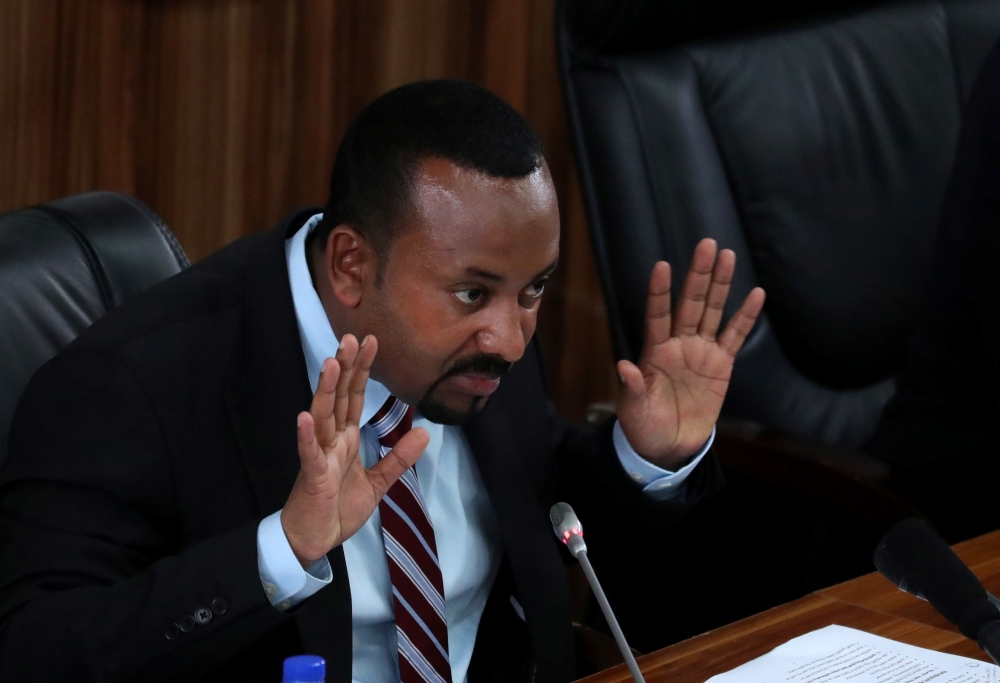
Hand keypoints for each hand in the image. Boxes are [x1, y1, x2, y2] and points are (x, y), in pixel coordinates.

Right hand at [281, 334, 429, 566]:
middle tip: (351, 337)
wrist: (314, 540)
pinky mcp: (312, 476)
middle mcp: (330, 440)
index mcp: (345, 439)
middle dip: (345, 368)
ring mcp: (319, 456)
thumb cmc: (337, 508)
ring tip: (331, 363)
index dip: (362, 370)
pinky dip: (306, 435)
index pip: (354, 397)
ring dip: (326, 390)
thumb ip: (399, 458)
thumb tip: (425, 433)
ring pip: (322, 417)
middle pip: (338, 397)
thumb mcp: (378, 483)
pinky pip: (309, 453)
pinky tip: (304, 416)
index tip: (370, 341)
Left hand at [616, 238, 764, 468]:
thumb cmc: (644, 425)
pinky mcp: (721, 365)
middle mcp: (678, 344)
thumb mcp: (634, 409)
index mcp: (654, 351)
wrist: (669, 446)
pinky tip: (756, 294)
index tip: (662, 265)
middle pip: (690, 303)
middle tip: (707, 244)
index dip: (660, 292)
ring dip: (721, 285)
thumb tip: (624, 366)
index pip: (657, 315)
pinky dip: (745, 317)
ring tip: (728, 255)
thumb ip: (632, 387)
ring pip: (713, 312)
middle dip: (698, 275)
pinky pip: (735, 336)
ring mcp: (701, 351)